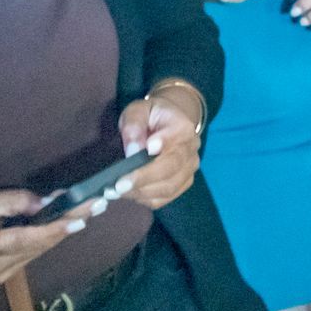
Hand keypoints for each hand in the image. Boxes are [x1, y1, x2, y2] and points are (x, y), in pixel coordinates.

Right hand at [0, 188, 102, 285]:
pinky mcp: (4, 274)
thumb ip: (10, 202)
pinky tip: (64, 221)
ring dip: (64, 229)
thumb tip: (45, 201)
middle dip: (72, 222)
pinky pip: (33, 252)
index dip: (64, 224)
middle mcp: (4, 267)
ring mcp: (4, 274)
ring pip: (41, 249)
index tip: (88, 211)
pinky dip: (49, 236)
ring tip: (89, 207)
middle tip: (99, 201)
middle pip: (45, 243)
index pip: (37, 237)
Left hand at [116, 92, 201, 211]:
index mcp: (183, 127)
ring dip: (142, 192)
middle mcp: (191, 149)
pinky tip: (130, 193)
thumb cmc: (150, 117)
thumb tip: (132, 151)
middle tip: (119, 185)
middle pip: (171, 168)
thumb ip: (134, 125)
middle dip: (144, 178)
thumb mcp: (138, 111)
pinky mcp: (183, 184)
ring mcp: (189, 169)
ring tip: (118, 191)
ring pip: (169, 187)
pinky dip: (146, 199)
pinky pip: (166, 198)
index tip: (148, 148)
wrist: (169, 124)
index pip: (175, 138)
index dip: (163, 145)